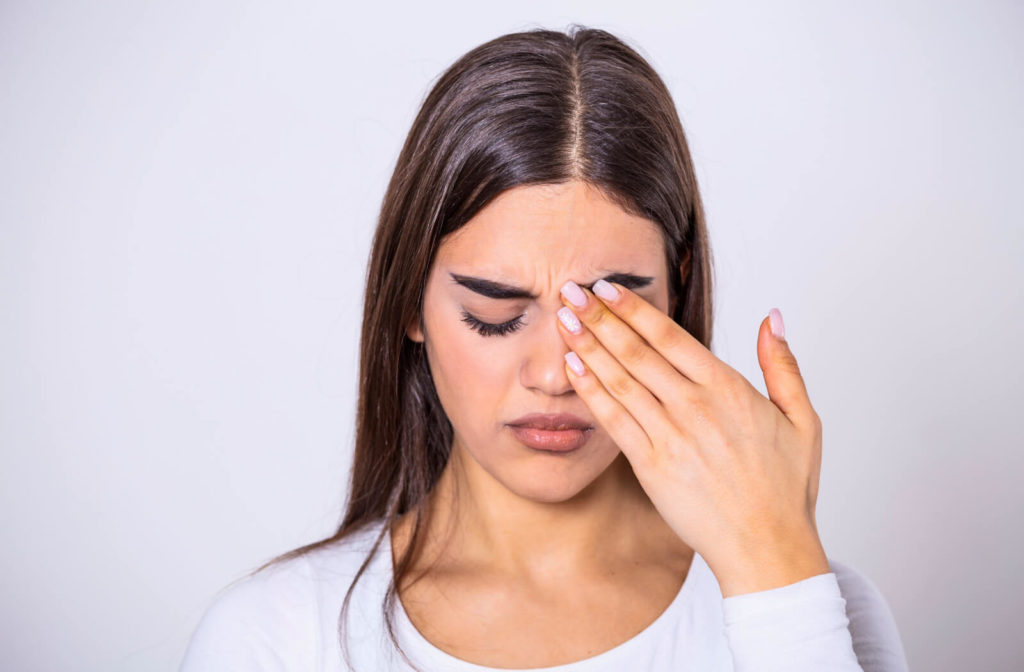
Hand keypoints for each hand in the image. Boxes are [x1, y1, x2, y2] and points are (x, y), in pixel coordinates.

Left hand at [556, 279, 829, 596]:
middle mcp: (695, 407)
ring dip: (587, 347)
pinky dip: (591, 392)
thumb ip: (783, 365)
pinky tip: (572, 368)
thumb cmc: (785, 488)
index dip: (634, 308)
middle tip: (569, 290)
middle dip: (599, 317)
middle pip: (636, 351)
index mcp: (728, 389)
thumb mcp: (802, 420)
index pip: (670, 336)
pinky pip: (614, 421)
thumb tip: (773, 318)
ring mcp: (670, 436)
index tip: (607, 286)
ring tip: (562, 320)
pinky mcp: (651, 466)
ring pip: (620, 380)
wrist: (767, 547)